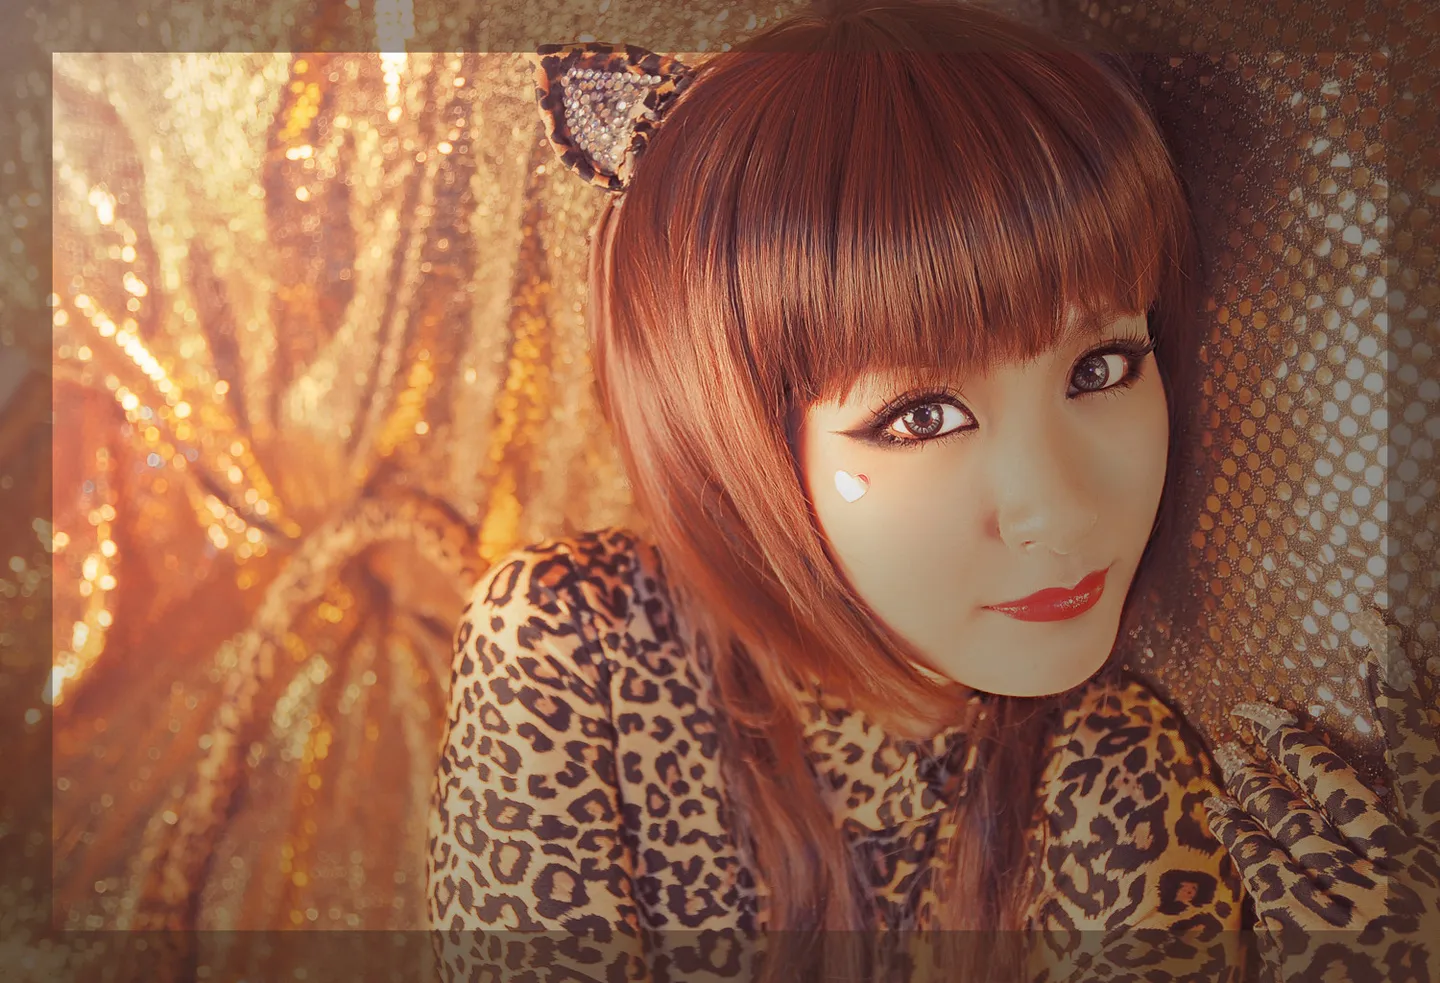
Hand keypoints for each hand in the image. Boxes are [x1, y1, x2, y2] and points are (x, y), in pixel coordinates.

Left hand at [1202, 612, 1439, 982]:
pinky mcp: (1303, 934)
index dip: (1399, 695)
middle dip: (1290, 742)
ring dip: (1254, 782)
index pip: (1421, 757)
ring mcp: (1344, 903)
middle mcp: (1391, 875)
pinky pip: (1261, 865)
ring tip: (1228, 752)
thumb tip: (1369, 808)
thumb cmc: (1423, 956)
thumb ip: (1401, 845)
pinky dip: (1238, 832)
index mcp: (1430, 860)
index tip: (1377, 638)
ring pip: (1287, 820)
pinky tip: (1219, 808)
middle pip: (1332, 785)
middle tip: (1255, 709)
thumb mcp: (1428, 897)